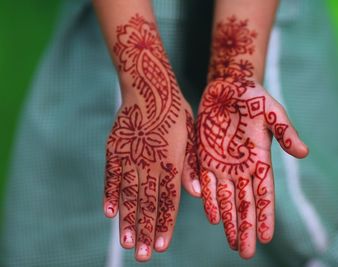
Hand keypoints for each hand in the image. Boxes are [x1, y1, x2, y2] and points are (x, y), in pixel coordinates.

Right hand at [103, 15, 198, 261]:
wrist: (149, 85)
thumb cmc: (176, 111)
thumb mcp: (193, 134)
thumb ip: (192, 165)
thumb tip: (194, 193)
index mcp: (172, 160)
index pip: (168, 199)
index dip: (164, 224)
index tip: (160, 245)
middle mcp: (150, 161)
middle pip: (147, 202)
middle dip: (145, 231)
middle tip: (142, 255)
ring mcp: (130, 155)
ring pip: (129, 194)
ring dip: (127, 220)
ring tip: (126, 242)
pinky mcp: (114, 148)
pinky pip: (111, 175)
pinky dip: (110, 194)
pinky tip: (109, 212)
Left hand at [197, 59, 307, 258]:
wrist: (228, 86)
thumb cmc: (253, 96)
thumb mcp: (273, 111)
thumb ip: (286, 132)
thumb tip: (304, 153)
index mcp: (260, 158)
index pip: (264, 193)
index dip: (264, 215)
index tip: (265, 237)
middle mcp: (242, 167)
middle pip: (244, 203)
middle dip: (245, 227)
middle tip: (245, 252)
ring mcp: (223, 163)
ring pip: (227, 199)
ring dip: (229, 221)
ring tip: (231, 242)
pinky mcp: (206, 157)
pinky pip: (207, 183)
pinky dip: (210, 201)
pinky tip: (213, 217)